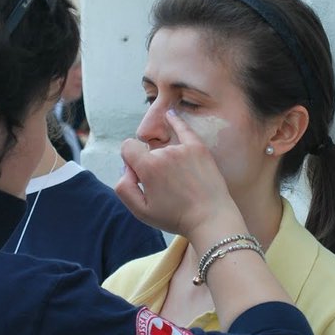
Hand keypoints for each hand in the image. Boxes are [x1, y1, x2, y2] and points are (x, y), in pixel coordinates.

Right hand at [116, 110, 233, 236]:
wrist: (211, 219)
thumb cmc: (175, 217)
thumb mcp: (141, 211)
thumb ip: (123, 187)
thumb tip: (127, 168)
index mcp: (149, 166)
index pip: (128, 146)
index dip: (130, 161)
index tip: (139, 176)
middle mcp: (165, 152)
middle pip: (148, 150)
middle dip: (150, 164)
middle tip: (166, 188)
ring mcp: (184, 148)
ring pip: (165, 146)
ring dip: (166, 158)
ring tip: (180, 180)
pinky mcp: (199, 148)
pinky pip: (183, 128)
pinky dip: (175, 120)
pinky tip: (170, 115)